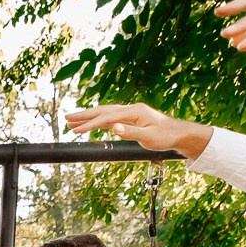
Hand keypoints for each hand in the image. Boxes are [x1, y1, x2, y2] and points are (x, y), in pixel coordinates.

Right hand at [63, 103, 212, 159]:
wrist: (178, 133)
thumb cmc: (165, 136)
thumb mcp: (148, 137)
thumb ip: (130, 132)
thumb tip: (113, 127)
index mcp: (134, 112)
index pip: (107, 118)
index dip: (90, 124)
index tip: (76, 131)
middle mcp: (131, 109)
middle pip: (102, 110)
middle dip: (84, 115)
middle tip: (66, 119)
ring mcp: (130, 112)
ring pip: (105, 112)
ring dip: (89, 116)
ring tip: (72, 120)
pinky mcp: (131, 118)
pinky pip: (110, 117)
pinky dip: (98, 119)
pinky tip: (91, 123)